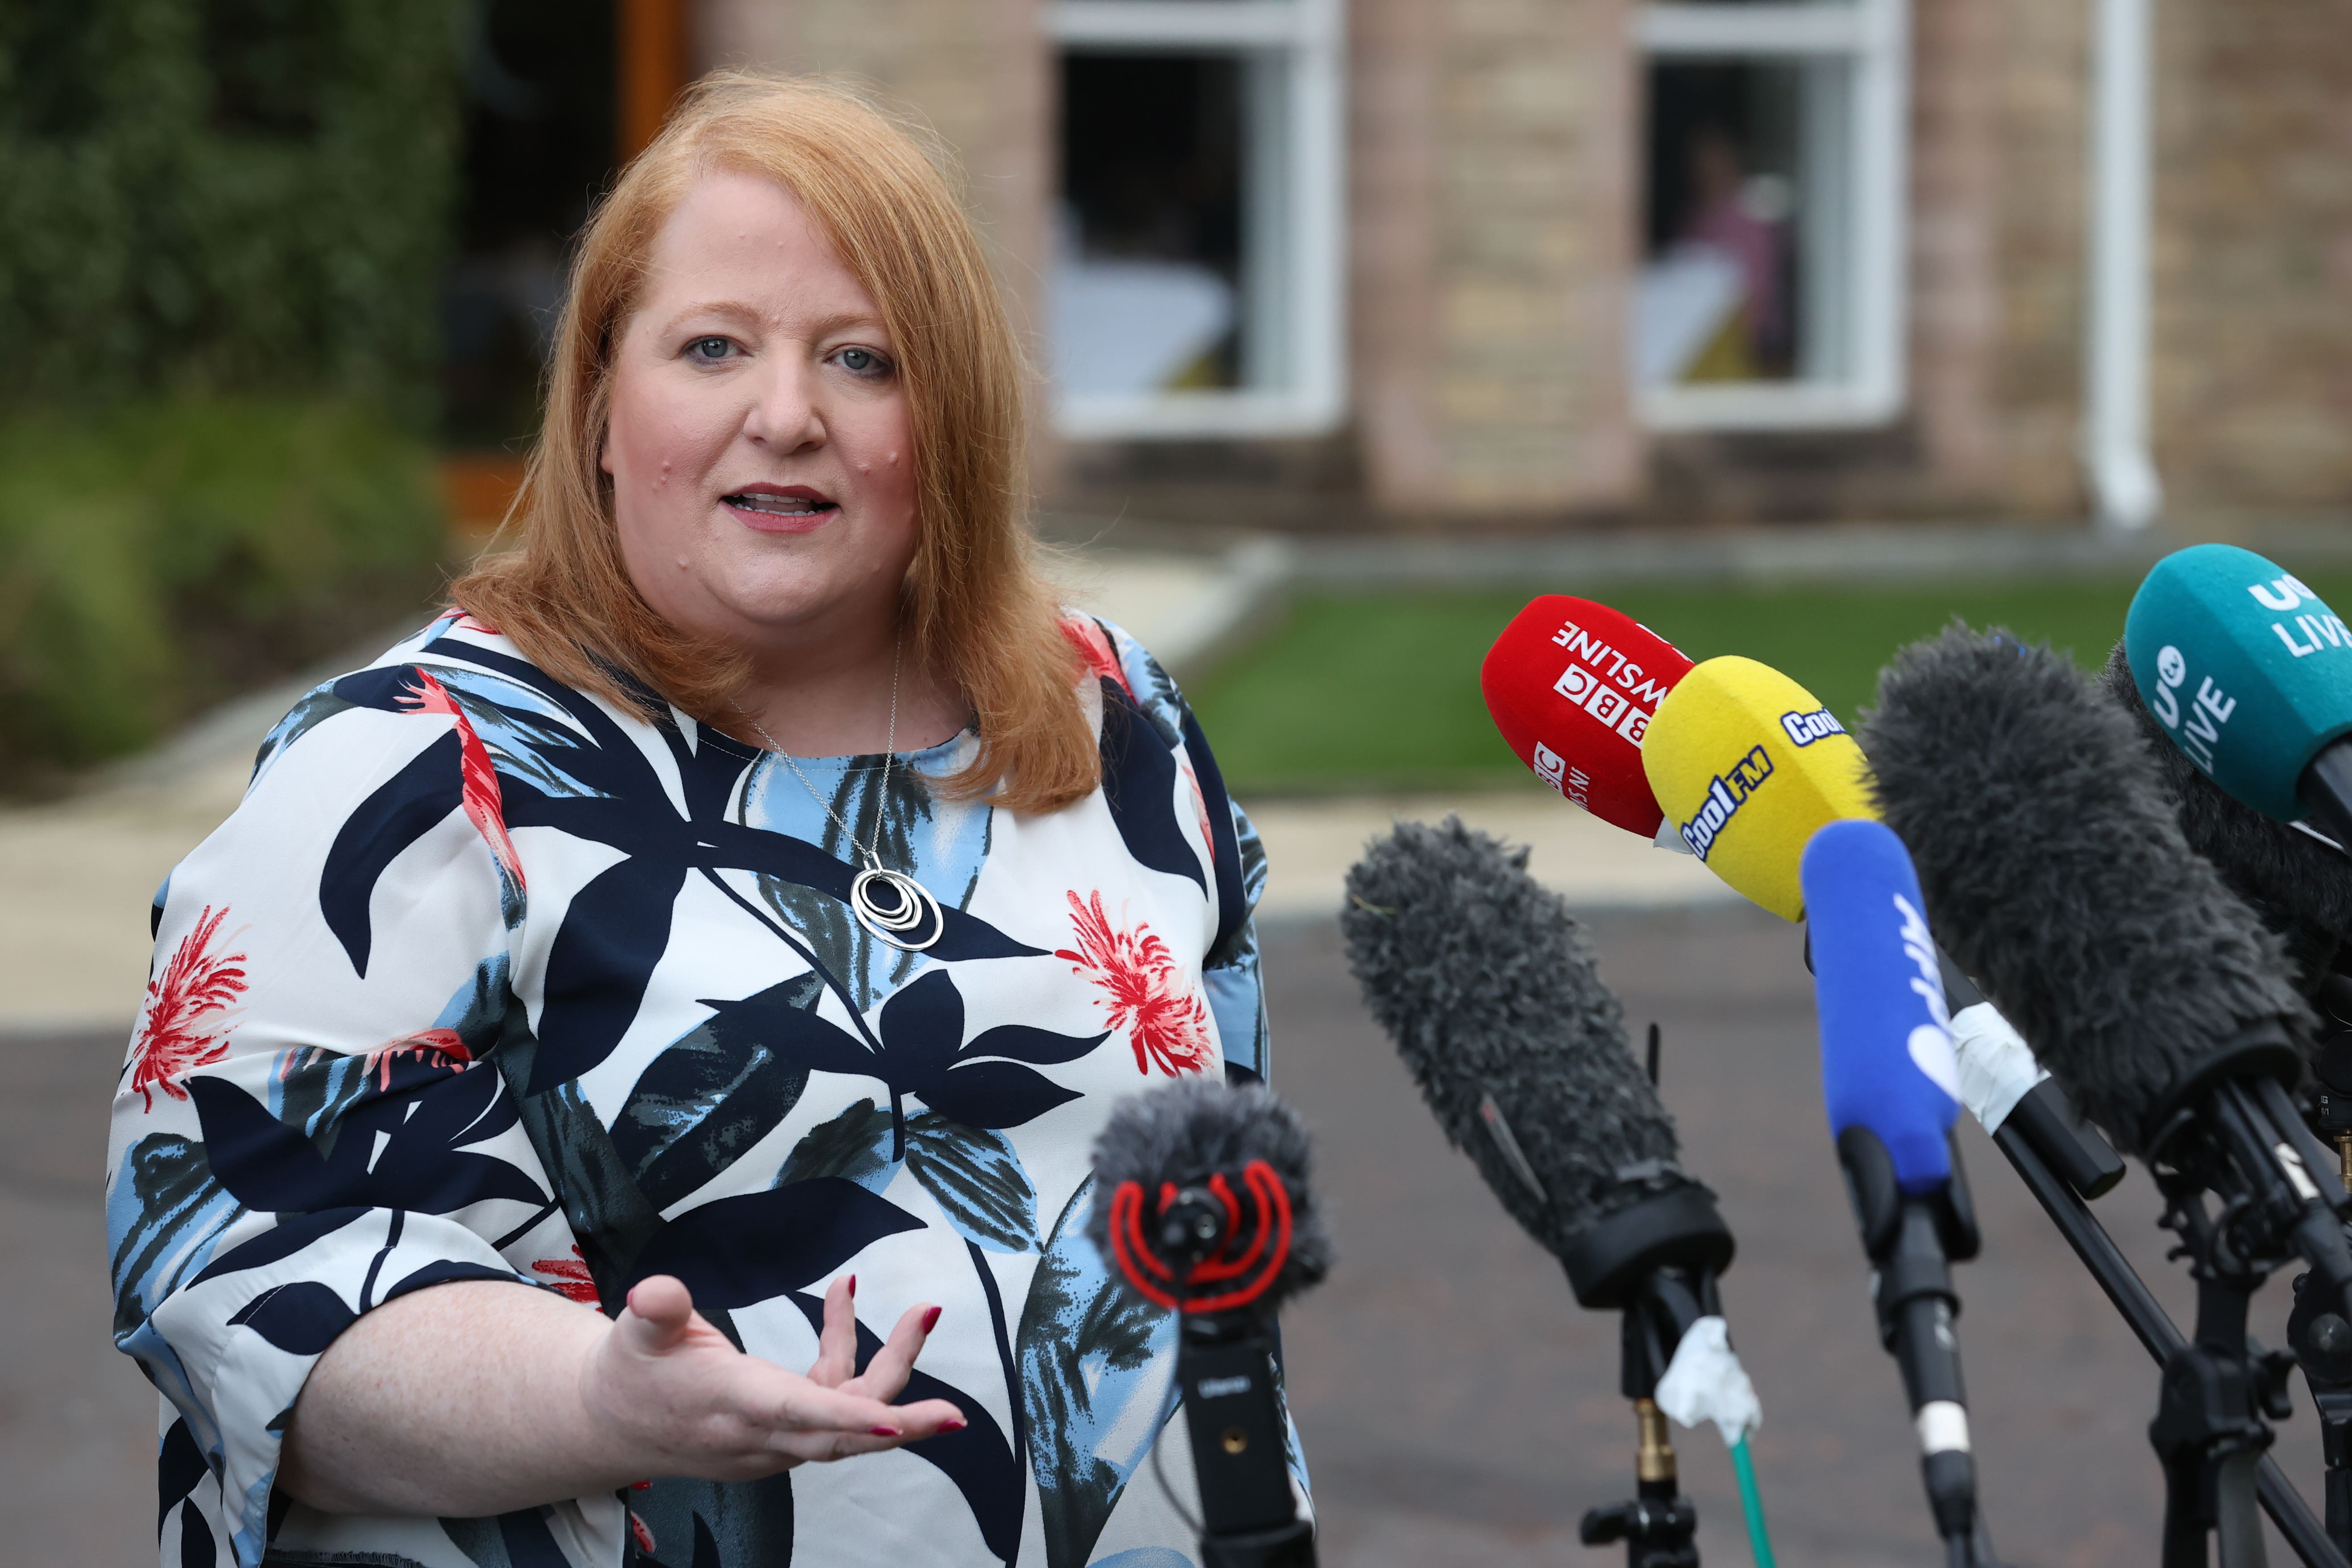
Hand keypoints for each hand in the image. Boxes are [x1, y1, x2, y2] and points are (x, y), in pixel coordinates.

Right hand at [579, 1273, 963, 1479]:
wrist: (610, 1424)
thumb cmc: (629, 1374)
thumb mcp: (632, 1335)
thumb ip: (654, 1312)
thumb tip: (657, 1293)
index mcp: (731, 1404)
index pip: (798, 1414)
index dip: (850, 1418)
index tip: (898, 1421)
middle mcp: (759, 1432)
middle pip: (843, 1433)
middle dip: (904, 1422)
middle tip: (957, 1415)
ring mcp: (774, 1439)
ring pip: (847, 1412)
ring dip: (888, 1363)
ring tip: (921, 1311)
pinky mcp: (781, 1432)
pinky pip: (830, 1397)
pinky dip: (846, 1352)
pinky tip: (844, 1298)